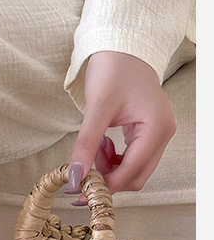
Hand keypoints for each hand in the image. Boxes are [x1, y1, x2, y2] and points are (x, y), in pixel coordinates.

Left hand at [65, 50, 176, 204]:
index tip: (78, 192)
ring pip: (134, 171)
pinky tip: (103, 144)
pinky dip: (115, 160)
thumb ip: (85, 145)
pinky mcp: (150, 134)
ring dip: (110, 168)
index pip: (131, 172)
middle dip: (108, 178)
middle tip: (83, 168)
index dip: (104, 186)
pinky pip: (134, 159)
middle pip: (136, 177)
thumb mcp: (96, 108)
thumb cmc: (113, 69)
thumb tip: (75, 179)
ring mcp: (159, 135)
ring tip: (95, 146)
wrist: (122, 48)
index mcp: (156, 128)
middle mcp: (163, 134)